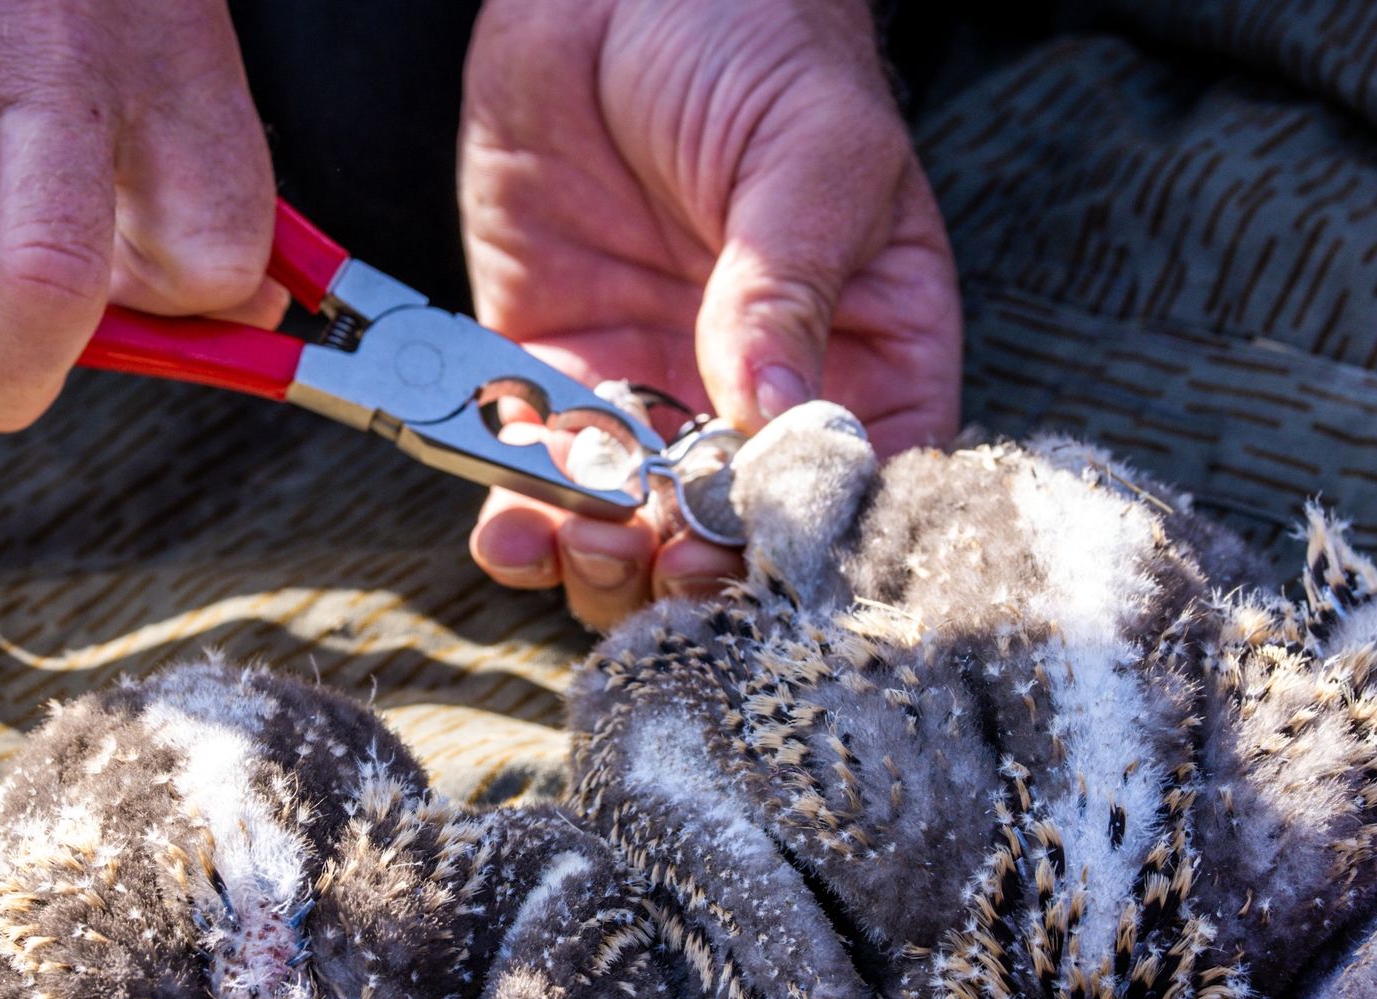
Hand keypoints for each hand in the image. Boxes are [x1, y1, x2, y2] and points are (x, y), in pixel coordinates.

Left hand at [460, 0, 960, 629]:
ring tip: (589, 544)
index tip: (763, 551)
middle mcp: (756, 395)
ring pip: (635, 529)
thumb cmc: (759, 45)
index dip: (812, 539)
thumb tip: (776, 414)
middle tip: (666, 560)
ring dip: (606, 562)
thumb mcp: (810, 161)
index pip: (855, 482)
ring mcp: (653, 389)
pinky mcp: (552, 369)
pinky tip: (510, 524)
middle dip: (697, 568)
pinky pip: (537, 470)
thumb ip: (788, 291)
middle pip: (736, 533)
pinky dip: (520, 513)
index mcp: (866, 355)